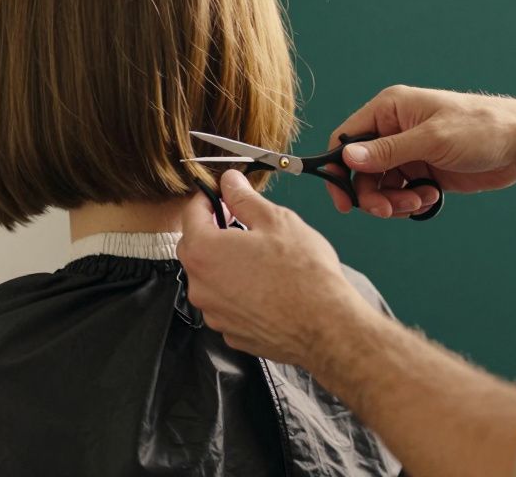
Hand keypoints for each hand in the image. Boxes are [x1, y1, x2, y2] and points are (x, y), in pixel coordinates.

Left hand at [177, 169, 374, 366]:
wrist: (325, 326)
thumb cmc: (303, 274)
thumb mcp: (276, 220)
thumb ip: (244, 198)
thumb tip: (230, 182)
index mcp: (204, 251)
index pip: (191, 214)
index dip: (207, 199)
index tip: (222, 195)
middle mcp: (200, 286)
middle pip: (194, 248)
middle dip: (211, 231)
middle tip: (240, 223)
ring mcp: (214, 313)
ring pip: (209, 279)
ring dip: (225, 265)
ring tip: (259, 259)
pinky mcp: (231, 333)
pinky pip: (225, 304)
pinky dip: (237, 293)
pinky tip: (264, 287)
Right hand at [328, 86, 515, 217]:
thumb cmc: (482, 128)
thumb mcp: (432, 139)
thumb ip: (389, 150)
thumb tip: (348, 157)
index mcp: (390, 110)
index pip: (346, 138)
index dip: (338, 168)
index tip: (342, 199)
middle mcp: (394, 130)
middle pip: (361, 170)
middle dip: (372, 194)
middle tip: (387, 210)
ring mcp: (408, 153)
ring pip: (380, 186)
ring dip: (394, 201)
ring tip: (419, 200)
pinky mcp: (422, 172)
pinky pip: (400, 194)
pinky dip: (410, 202)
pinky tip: (431, 198)